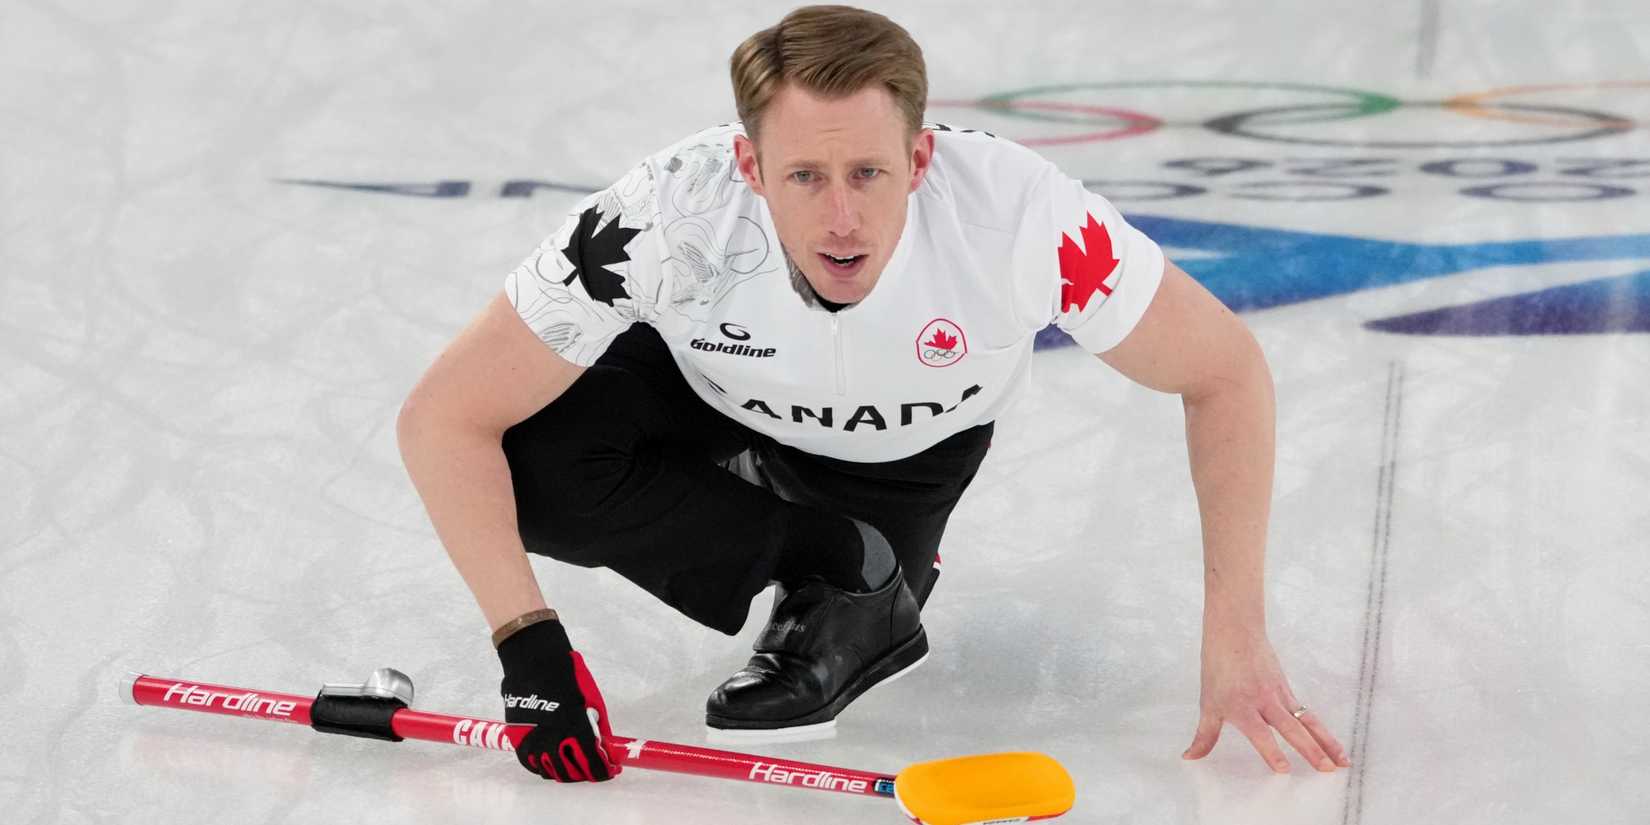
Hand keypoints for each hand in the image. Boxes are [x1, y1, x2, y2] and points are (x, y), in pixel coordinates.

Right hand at [496, 619, 620, 781]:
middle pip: (573, 774)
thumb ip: (599, 728)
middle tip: (594, 767)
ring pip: (552, 773)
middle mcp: (554, 740)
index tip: (610, 769)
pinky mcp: (518, 740)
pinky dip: (545, 767)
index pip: (594, 764)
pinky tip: (554, 761)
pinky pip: (532, 765)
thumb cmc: (569, 677)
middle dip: (588, 773)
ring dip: (567, 772)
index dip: (605, 771)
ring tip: (574, 764)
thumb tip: (605, 748)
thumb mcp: (593, 700)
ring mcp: (533, 742)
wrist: (535, 662)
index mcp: (577, 729)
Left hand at [1182, 627, 1349, 772]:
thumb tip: (1189, 758)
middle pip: (1291, 729)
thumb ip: (1204, 736)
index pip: (1260, 734)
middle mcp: (1264, 702)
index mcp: (1242, 707)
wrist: (1235, 633)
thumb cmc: (1218, 668)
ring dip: (1326, 742)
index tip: (1284, 770)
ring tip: (1342, 762)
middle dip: (1310, 750)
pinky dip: (1321, 730)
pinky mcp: (1288, 690)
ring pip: (1307, 722)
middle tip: (1326, 769)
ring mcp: (1280, 695)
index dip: (1271, 751)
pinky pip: (1307, 713)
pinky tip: (1333, 745)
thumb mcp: (1208, 704)